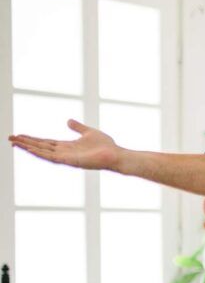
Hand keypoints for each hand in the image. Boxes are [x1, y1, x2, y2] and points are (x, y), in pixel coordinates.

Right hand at [8, 119, 122, 170]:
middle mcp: (64, 152)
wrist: (116, 155)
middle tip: (10, 139)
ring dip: (28, 147)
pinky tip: (30, 149)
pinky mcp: (71, 161)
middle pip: (40, 147)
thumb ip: (78, 127)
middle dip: (25, 143)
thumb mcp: (89, 132)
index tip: (19, 135)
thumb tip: (67, 120)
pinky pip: (53, 157)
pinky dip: (41, 153)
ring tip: (15, 143)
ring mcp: (67, 158)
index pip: (46, 142)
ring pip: (43, 152)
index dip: (32, 139)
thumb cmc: (106, 146)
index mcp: (67, 146)